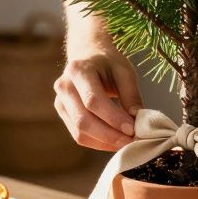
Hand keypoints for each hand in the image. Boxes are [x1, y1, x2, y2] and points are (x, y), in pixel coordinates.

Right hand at [54, 35, 142, 151]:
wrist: (87, 55)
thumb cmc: (108, 62)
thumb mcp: (124, 71)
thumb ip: (131, 94)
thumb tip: (137, 120)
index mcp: (78, 70)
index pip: (93, 100)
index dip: (113, 118)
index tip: (133, 129)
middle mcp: (64, 86)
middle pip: (83, 120)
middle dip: (110, 135)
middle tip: (132, 141)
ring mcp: (60, 102)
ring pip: (79, 132)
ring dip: (104, 142)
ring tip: (126, 143)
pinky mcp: (63, 114)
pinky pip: (79, 136)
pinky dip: (98, 143)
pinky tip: (115, 142)